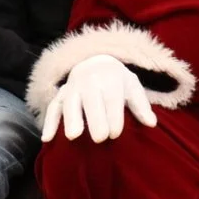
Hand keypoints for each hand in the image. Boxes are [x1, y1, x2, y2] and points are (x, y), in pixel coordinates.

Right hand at [41, 54, 156, 143]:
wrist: (95, 60)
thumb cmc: (117, 80)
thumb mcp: (132, 87)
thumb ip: (141, 105)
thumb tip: (152, 123)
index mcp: (110, 78)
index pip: (112, 98)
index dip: (113, 116)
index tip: (115, 135)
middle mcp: (90, 80)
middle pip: (91, 100)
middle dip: (95, 119)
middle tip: (99, 139)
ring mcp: (73, 86)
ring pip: (70, 102)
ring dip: (70, 118)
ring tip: (73, 136)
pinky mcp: (61, 93)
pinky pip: (53, 106)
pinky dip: (49, 121)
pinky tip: (47, 138)